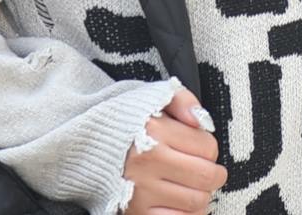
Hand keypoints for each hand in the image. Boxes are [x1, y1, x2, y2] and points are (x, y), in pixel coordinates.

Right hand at [123, 88, 225, 214]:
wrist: (87, 148)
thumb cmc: (126, 122)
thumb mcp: (154, 98)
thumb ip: (184, 101)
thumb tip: (203, 120)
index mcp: (154, 131)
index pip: (207, 147)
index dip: (210, 148)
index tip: (201, 148)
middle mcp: (147, 163)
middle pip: (206, 177)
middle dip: (213, 173)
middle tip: (208, 170)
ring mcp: (141, 191)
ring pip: (196, 201)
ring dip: (201, 194)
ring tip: (192, 185)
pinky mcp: (136, 213)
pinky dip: (187, 214)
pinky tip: (182, 202)